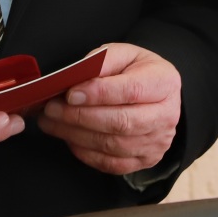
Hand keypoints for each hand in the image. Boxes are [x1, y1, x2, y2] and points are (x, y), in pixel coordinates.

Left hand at [38, 43, 181, 176]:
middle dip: (80, 117)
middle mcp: (166, 116)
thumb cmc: (136, 71)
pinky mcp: (145, 160)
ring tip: (51, 122)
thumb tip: (77, 78)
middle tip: (51, 109)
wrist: (156, 93)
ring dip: (76, 135)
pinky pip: (111, 163)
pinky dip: (85, 152)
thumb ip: (103, 61)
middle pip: (121, 123)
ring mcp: (157, 142)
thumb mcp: (123, 54)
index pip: (131, 91)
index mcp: (164, 83)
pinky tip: (68, 137)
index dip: (99, 94)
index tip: (70, 94)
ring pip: (112, 145)